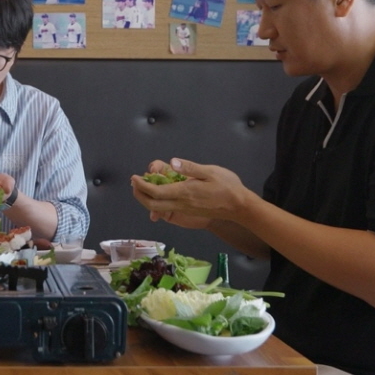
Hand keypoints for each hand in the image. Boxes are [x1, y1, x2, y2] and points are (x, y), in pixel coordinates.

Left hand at [130, 158, 247, 228]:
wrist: (239, 207)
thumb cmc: (228, 187)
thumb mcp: (210, 172)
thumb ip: (190, 168)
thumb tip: (172, 162)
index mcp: (185, 192)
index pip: (156, 192)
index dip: (142, 185)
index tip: (135, 177)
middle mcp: (181, 203)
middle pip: (152, 203)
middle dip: (139, 194)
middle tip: (134, 183)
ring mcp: (184, 209)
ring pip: (158, 208)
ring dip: (147, 199)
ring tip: (142, 187)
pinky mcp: (188, 212)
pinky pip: (167, 209)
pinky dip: (157, 202)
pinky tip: (158, 194)